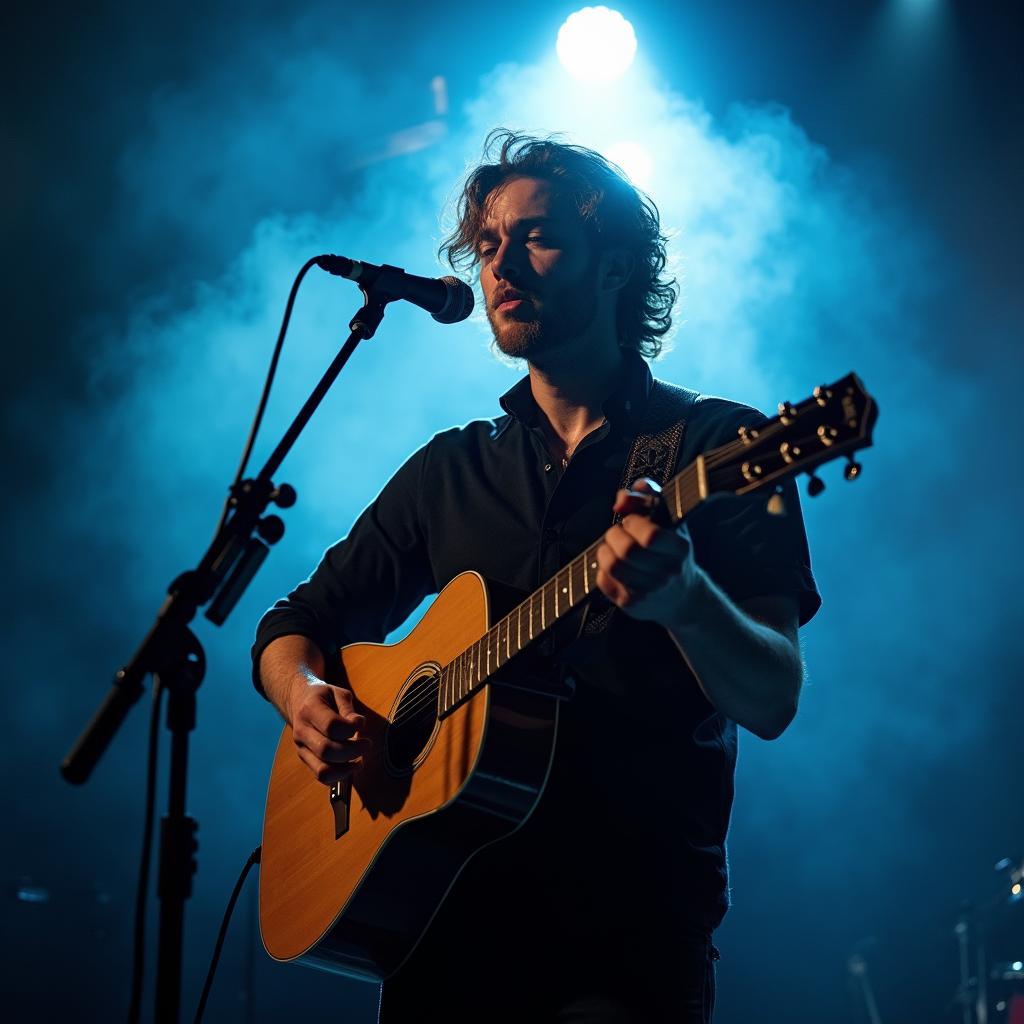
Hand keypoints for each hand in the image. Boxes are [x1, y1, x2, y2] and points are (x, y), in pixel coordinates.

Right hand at [288, 678, 372, 785]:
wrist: (299, 701)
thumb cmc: (323, 697)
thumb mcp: (337, 693)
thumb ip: (348, 708)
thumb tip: (359, 724)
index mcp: (310, 709)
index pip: (330, 726)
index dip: (350, 728)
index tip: (361, 724)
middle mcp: (302, 731)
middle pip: (327, 750)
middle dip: (352, 751)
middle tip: (366, 744)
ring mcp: (301, 747)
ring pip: (323, 769)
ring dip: (346, 769)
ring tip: (360, 761)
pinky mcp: (305, 758)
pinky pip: (321, 775)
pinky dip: (339, 775)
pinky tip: (350, 766)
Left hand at [595, 477, 701, 624]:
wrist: (682, 598)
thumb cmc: (672, 554)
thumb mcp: (669, 520)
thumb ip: (647, 496)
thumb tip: (621, 500)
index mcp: (679, 550)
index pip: (651, 536)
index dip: (633, 522)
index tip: (631, 520)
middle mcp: (666, 573)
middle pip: (627, 550)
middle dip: (615, 535)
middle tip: (618, 534)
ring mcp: (648, 592)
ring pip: (612, 565)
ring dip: (605, 550)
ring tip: (613, 548)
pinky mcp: (630, 604)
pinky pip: (603, 580)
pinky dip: (602, 569)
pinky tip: (614, 567)